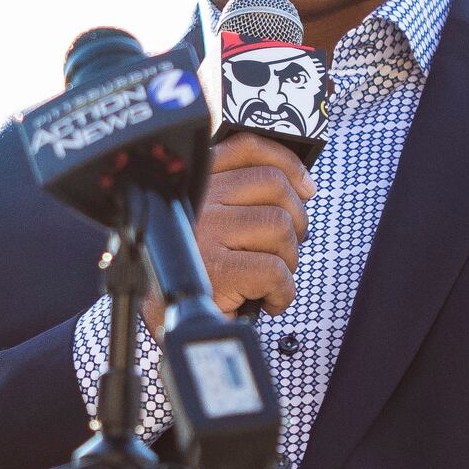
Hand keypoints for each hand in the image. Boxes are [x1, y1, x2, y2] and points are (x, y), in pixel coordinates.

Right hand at [159, 131, 311, 329]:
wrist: (163, 320)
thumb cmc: (193, 274)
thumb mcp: (208, 222)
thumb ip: (237, 198)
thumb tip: (299, 189)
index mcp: (195, 183)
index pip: (247, 149)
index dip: (287, 163)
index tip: (305, 187)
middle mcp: (197, 200)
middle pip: (274, 185)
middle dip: (295, 219)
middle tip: (287, 247)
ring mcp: (206, 232)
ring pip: (280, 225)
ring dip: (287, 258)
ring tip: (269, 279)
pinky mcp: (217, 269)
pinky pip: (276, 270)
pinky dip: (282, 292)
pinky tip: (266, 301)